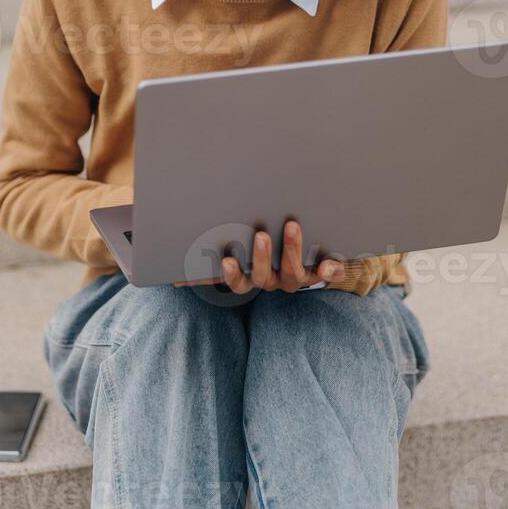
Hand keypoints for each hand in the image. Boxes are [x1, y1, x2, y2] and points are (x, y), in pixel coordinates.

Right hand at [174, 220, 342, 292]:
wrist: (310, 258)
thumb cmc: (265, 249)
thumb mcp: (240, 254)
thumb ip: (211, 263)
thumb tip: (176, 273)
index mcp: (251, 278)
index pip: (236, 282)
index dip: (232, 275)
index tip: (227, 260)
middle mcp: (272, 281)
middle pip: (263, 277)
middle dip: (261, 257)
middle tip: (261, 235)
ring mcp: (295, 278)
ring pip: (292, 273)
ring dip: (291, 250)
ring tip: (291, 226)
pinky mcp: (319, 272)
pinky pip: (326, 274)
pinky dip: (330, 270)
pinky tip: (331, 261)